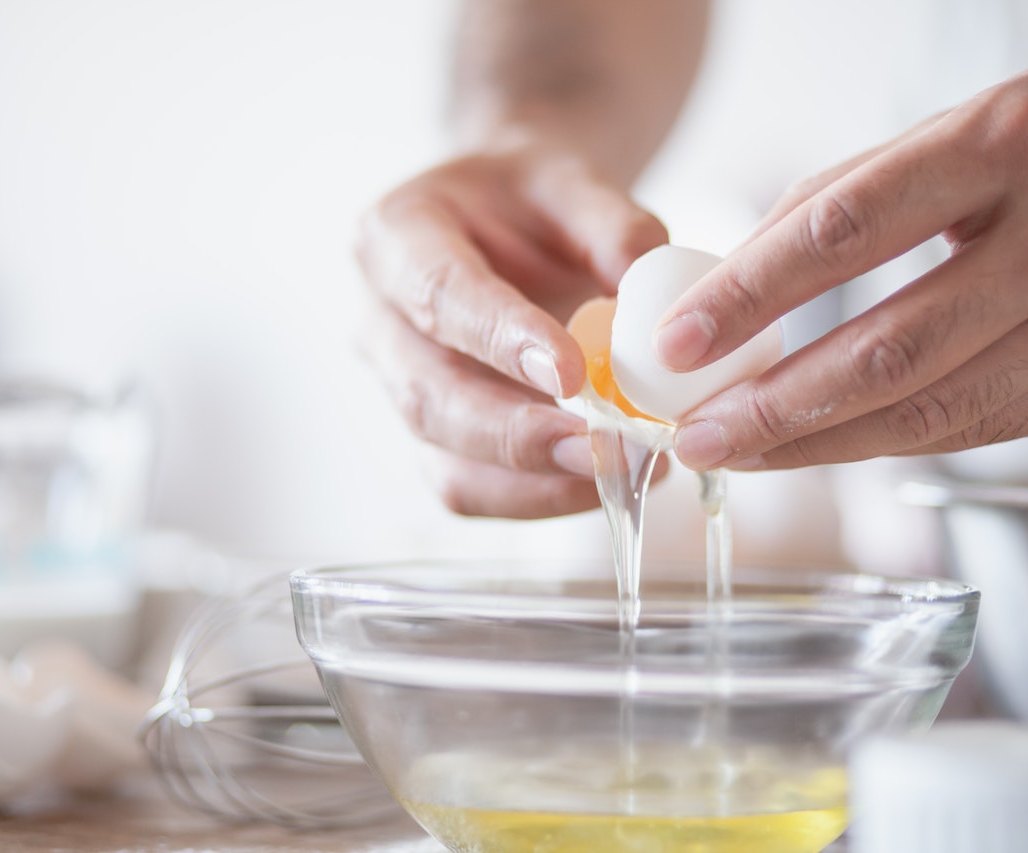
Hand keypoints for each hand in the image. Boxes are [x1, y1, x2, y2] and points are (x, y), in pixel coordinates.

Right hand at [355, 140, 667, 516]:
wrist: (506, 223)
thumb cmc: (528, 199)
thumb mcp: (569, 179)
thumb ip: (610, 222)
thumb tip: (647, 280)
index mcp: (395, 236)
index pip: (438, 293)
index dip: (498, 338)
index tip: (569, 372)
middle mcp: (380, 320)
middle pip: (428, 395)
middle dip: (512, 433)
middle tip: (595, 448)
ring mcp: (401, 386)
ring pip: (443, 458)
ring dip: (529, 480)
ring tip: (615, 473)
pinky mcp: (434, 436)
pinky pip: (470, 487)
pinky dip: (535, 498)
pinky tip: (601, 483)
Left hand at [654, 49, 1027, 470]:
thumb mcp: (968, 124)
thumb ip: (857, 193)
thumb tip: (738, 273)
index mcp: (1007, 143)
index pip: (844, 231)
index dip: (749, 294)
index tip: (677, 340)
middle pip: (884, 348)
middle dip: (771, 405)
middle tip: (693, 433)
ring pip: (927, 410)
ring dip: (815, 444)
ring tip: (738, 453)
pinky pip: (975, 428)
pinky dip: (885, 442)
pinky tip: (821, 447)